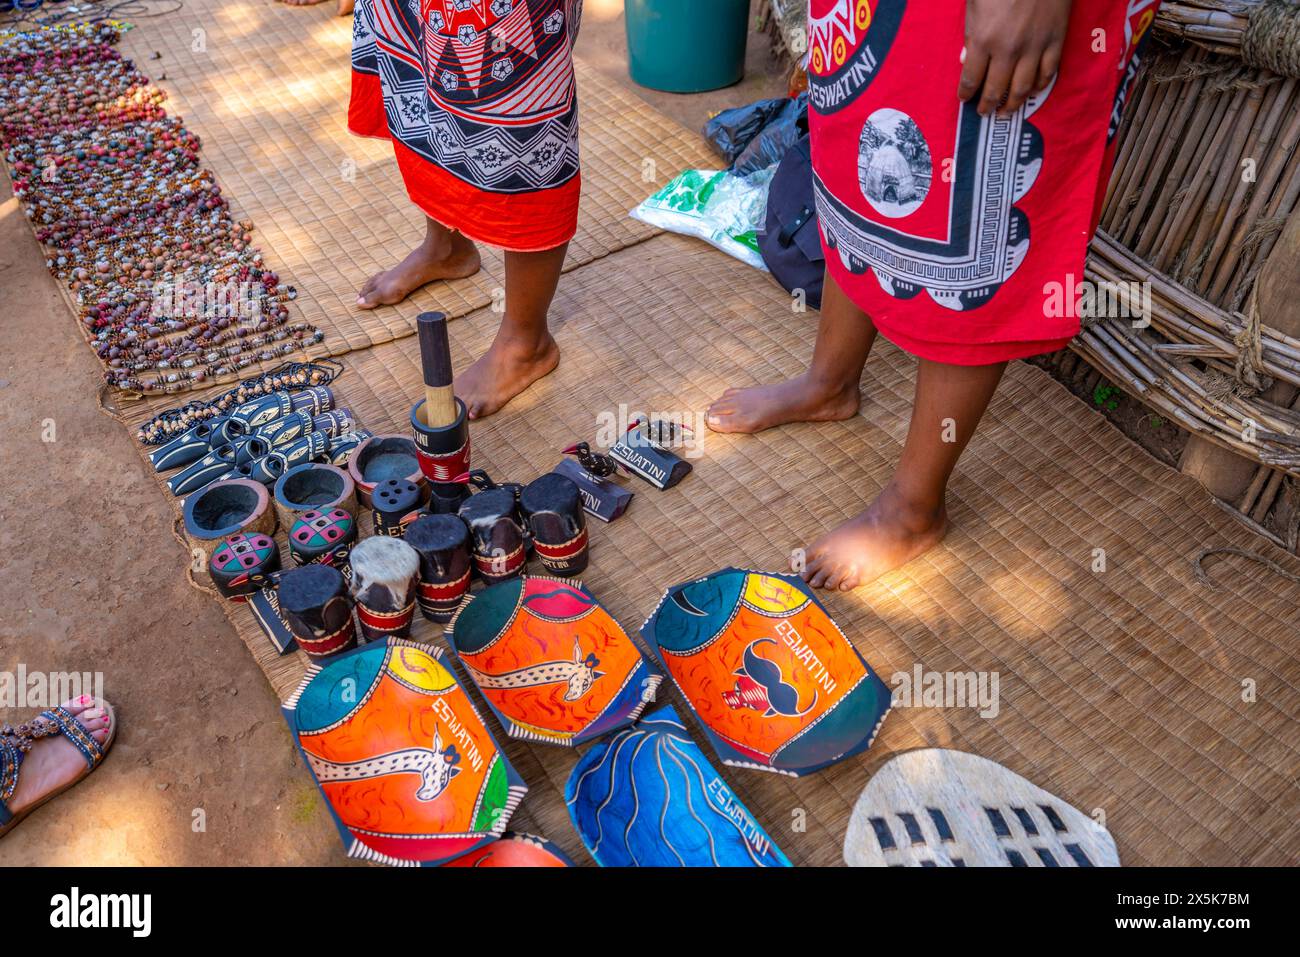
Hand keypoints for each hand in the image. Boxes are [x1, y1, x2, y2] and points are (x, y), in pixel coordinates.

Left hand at [959, 0, 1073, 115]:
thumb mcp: (975, 3)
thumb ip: (970, 32)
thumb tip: (965, 59)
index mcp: (983, 39)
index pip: (971, 78)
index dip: (966, 93)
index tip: (964, 100)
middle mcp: (1008, 50)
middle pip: (995, 89)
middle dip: (987, 105)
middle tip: (983, 113)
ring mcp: (1034, 47)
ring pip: (1022, 88)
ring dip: (1012, 105)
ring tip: (1005, 113)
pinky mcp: (1056, 41)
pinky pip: (1048, 73)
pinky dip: (1039, 87)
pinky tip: (1031, 92)